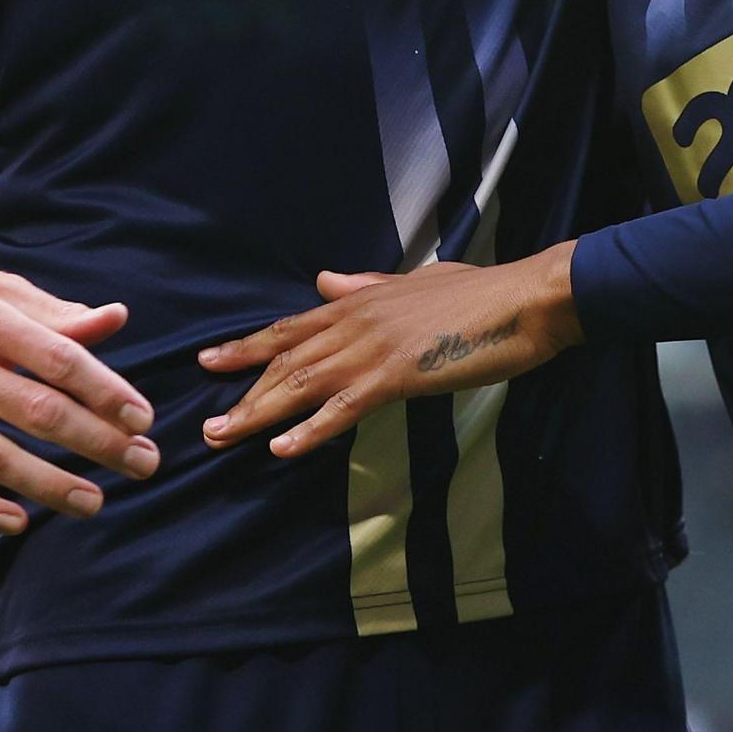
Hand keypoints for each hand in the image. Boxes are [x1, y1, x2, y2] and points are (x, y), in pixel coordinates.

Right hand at [0, 246, 156, 534]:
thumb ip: (51, 311)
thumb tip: (115, 319)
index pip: (58, 359)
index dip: (106, 391)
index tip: (144, 417)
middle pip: (38, 411)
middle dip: (99, 443)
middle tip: (145, 463)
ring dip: (51, 484)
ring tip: (96, 501)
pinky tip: (20, 522)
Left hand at [197, 249, 582, 459]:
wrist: (525, 298)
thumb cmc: (480, 293)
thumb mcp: (416, 283)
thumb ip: (367, 287)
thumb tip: (325, 282)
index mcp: (360, 301)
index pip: (292, 327)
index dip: (249, 347)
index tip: (212, 361)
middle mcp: (356, 321)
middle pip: (285, 360)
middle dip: (243, 390)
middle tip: (208, 423)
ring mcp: (373, 348)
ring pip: (302, 383)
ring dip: (260, 413)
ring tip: (224, 437)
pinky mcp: (397, 374)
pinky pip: (343, 407)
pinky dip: (311, 429)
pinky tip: (283, 449)